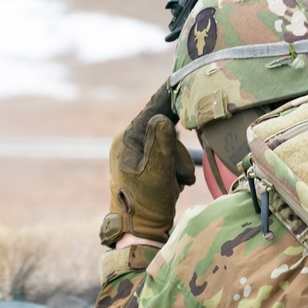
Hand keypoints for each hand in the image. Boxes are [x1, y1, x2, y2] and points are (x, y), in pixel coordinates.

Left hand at [99, 84, 195, 246]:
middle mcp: (131, 144)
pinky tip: (173, 185)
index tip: (178, 75)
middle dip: (177, 152)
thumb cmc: (146, 203)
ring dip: (179, 164)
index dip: (167, 94)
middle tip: (176, 175)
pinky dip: (177, 170)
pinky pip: (172, 157)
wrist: (141, 232)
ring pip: (173, 145)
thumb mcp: (157, 171)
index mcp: (127, 140)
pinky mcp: (150, 165)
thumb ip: (161, 142)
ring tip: (175, 184)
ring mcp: (141, 155)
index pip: (152, 110)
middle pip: (166, 129)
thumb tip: (163, 117)